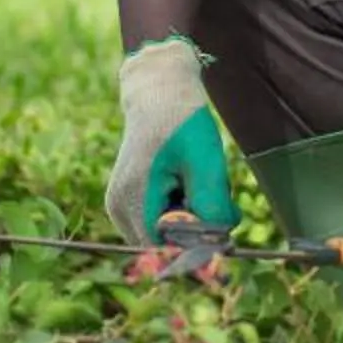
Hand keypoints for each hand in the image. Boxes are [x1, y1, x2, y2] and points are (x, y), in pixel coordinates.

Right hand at [105, 37, 238, 243]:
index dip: (195, 250)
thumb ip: (212, 206)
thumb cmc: (184, 122)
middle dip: (196, 231)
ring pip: (164, 234)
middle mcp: (119, 207)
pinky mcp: (126, 200)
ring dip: (190, 220)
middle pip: (165, 244)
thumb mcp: (206, 163)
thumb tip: (218, 245)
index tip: (223, 232)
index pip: (163, 250)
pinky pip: (158, 220)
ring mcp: (119, 205)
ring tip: (198, 183)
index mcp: (133, 197)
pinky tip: (187, 184)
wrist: (160, 91)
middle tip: (217, 199)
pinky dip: (180, 210)